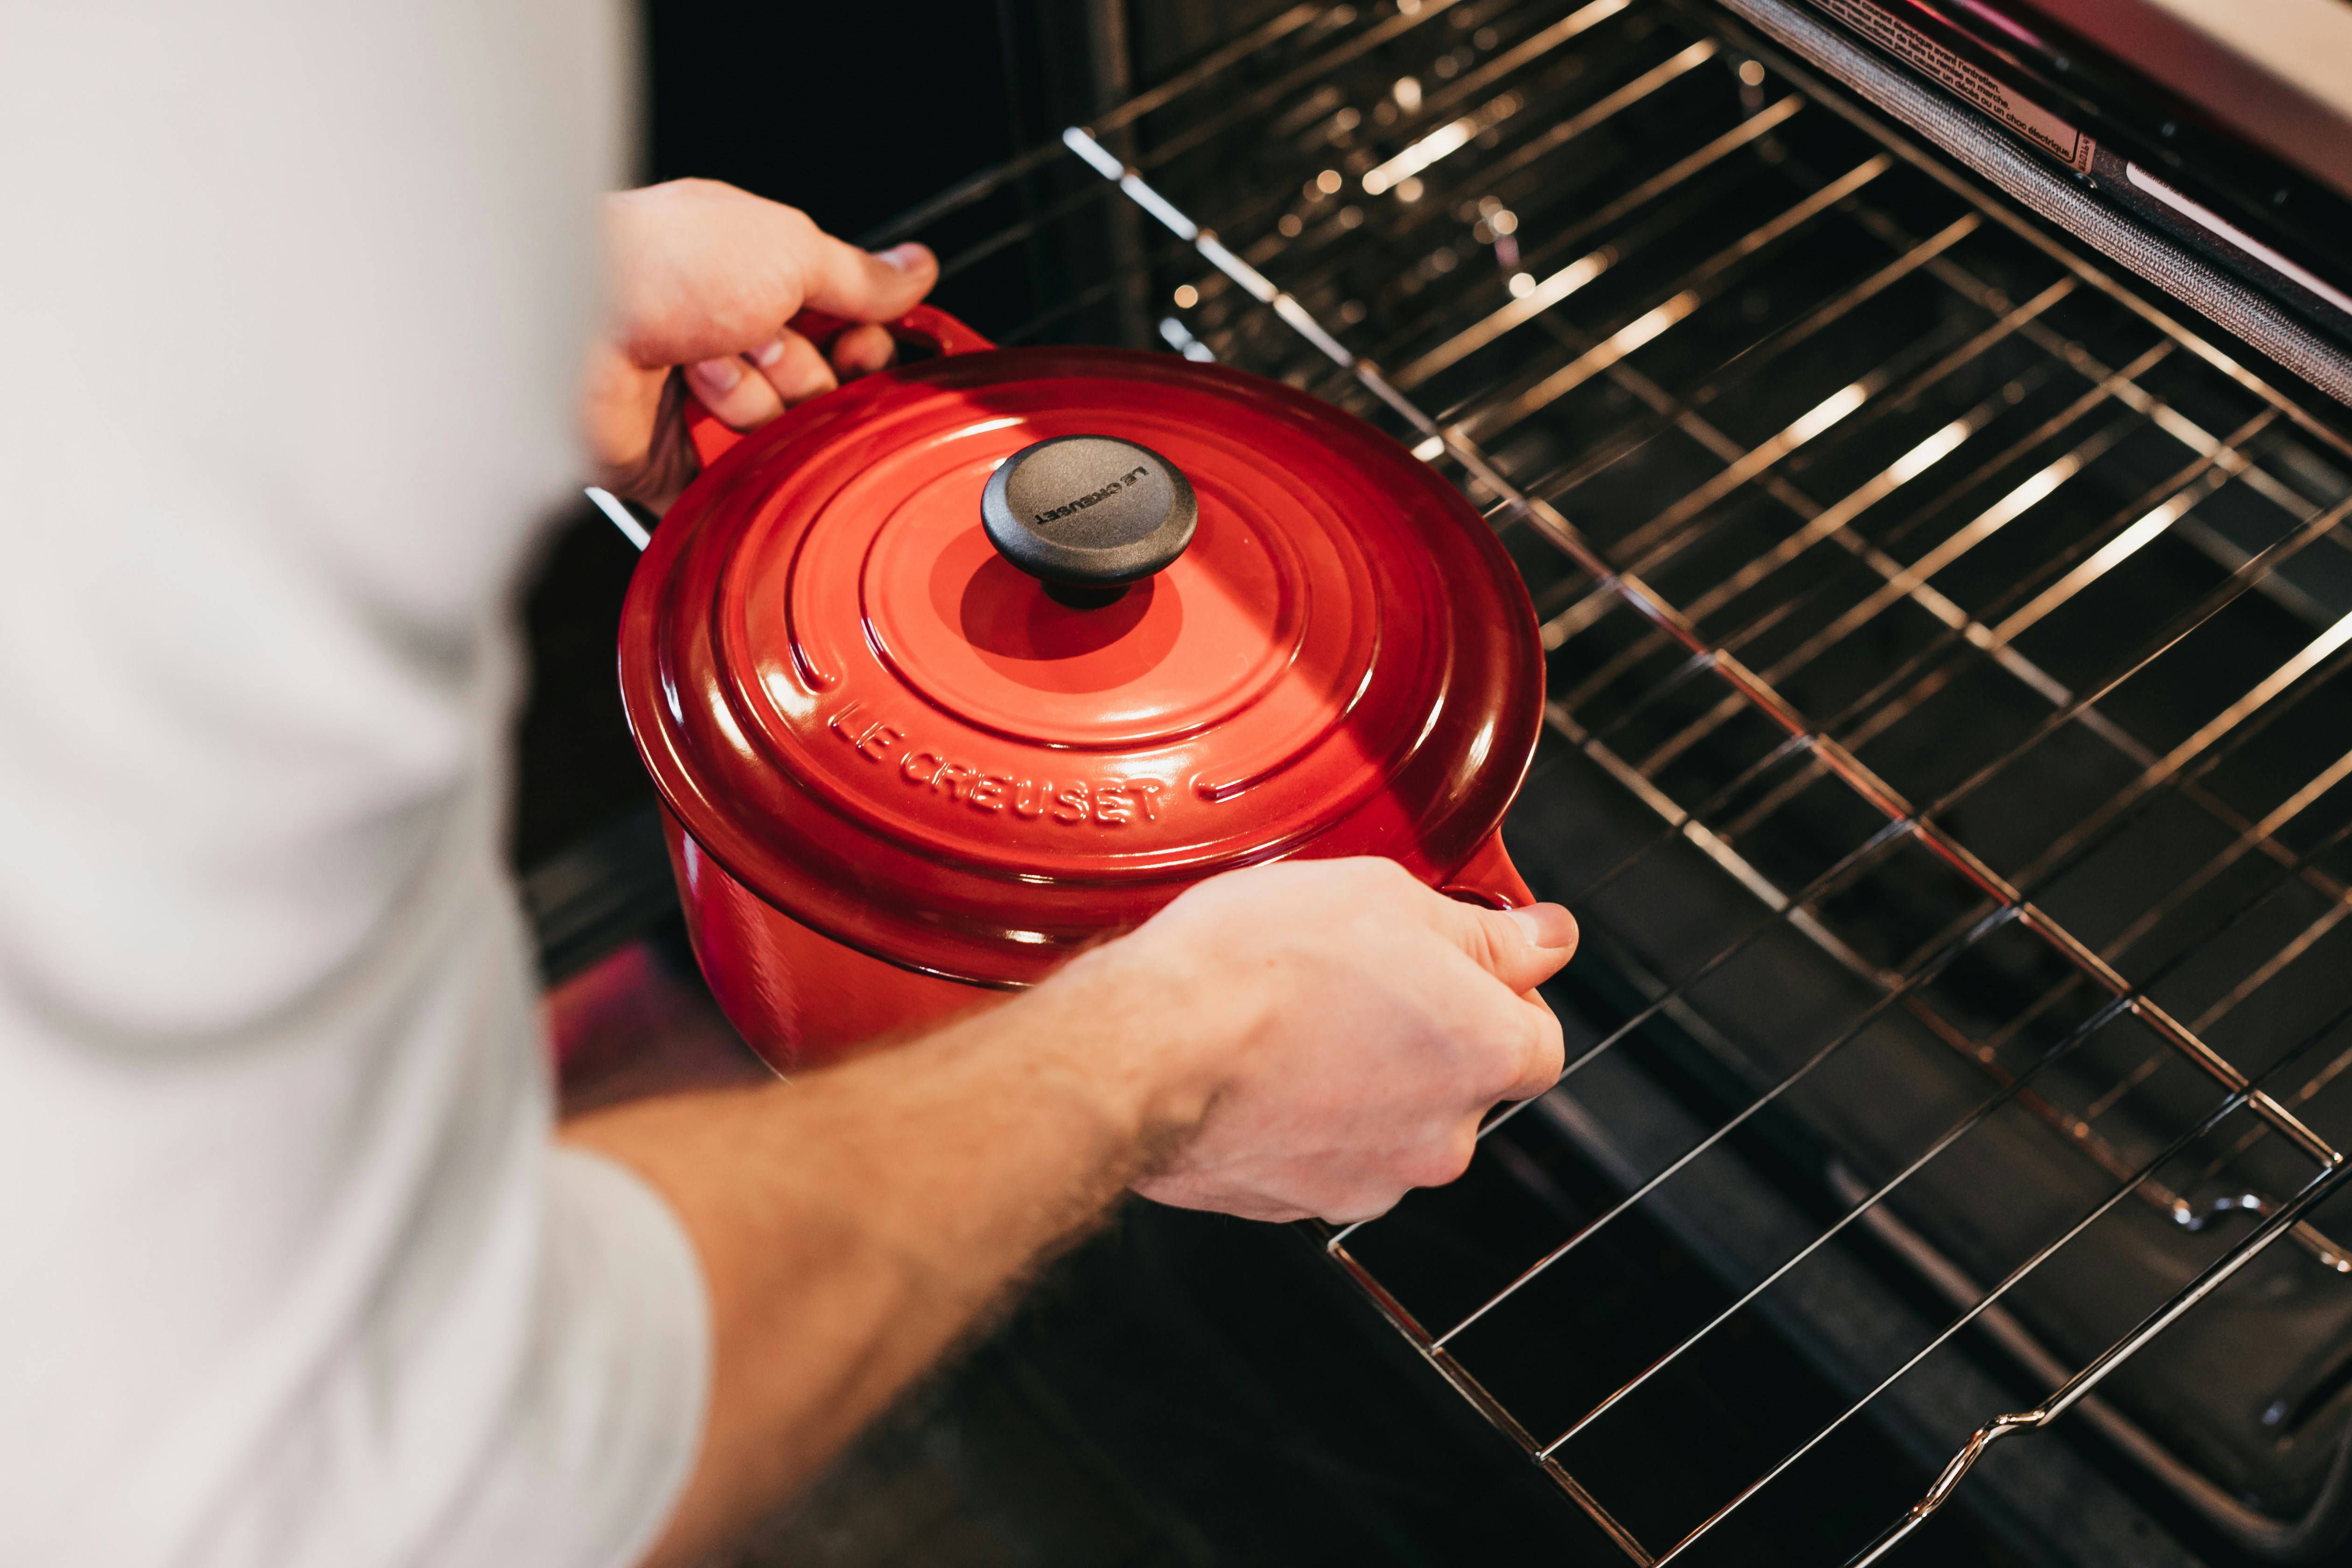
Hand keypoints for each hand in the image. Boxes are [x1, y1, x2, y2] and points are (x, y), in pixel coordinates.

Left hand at [585, 179, 937, 510]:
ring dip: (751, 403)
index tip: (860, 347)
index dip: (864, 348)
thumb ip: (859, 275)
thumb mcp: (787, 248)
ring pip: (782, 435)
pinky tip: (695, 418)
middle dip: (799, 371)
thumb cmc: (662, 266)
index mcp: (757, 280)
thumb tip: (916, 270)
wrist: (572, 322)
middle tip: (758, 342)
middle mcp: (731, 339)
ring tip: (702, 372)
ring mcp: (703, 402)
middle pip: (821, 388)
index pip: (847, 332)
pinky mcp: (676, 461)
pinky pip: (741, 483)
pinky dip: (729, 458)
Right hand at [1082, 857, 1577, 1223]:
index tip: (1457, 966)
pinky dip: (1301, 1118)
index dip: (1501, 996)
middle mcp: (1442, 1136)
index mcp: (1484, 1054)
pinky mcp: (1295, 1205)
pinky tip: (1257, 1067)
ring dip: (1359, 1080)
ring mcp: (1368, 1180)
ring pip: (1389, 1124)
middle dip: (1422, 1038)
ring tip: (1292, 1021)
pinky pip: (1320, 1154)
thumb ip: (1483, 932)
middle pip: (1461, 1086)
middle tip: (1355, 980)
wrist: (1147, 1048)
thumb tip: (1546, 938)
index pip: (1538, 1040)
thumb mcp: (1387, 896)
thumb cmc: (1259, 963)